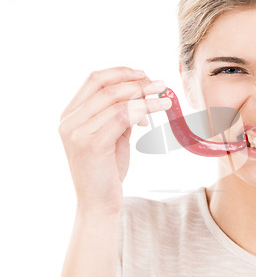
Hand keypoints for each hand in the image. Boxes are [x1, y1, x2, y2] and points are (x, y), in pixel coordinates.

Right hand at [58, 67, 171, 214]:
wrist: (98, 203)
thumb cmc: (106, 170)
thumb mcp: (111, 136)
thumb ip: (119, 114)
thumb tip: (140, 93)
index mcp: (70, 115)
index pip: (94, 80)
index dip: (120, 73)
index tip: (144, 74)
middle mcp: (69, 121)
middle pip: (105, 87)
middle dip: (136, 82)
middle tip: (159, 85)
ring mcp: (77, 133)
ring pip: (117, 102)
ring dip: (145, 97)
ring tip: (165, 99)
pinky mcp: (92, 144)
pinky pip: (122, 118)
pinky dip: (143, 110)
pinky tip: (158, 111)